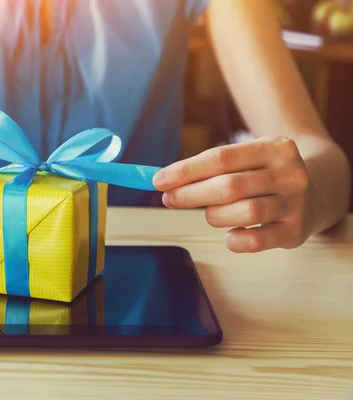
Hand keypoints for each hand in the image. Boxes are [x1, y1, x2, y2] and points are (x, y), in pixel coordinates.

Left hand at [153, 137, 312, 252]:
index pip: (221, 158)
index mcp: (275, 147)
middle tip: (169, 199)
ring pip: (243, 213)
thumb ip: (210, 169)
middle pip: (229, 186)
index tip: (158, 180)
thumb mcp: (247, 160)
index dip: (186, 171)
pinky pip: (256, 241)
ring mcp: (295, 203)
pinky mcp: (296, 231)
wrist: (317, 193)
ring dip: (214, 216)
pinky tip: (230, 234)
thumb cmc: (265, 176)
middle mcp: (290, 173)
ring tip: (210, 214)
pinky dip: (234, 240)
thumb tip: (165, 184)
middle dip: (191, 194)